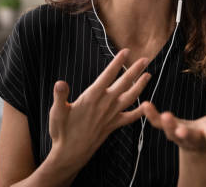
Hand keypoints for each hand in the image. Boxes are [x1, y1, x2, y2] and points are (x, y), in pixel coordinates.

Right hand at [48, 48, 151, 171]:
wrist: (70, 154)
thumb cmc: (62, 131)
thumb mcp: (56, 112)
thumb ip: (60, 96)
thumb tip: (60, 82)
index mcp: (92, 98)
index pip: (107, 76)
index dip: (117, 63)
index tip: (126, 51)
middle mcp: (104, 105)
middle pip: (123, 84)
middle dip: (135, 70)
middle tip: (145, 59)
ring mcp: (110, 116)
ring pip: (130, 98)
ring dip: (140, 86)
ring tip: (149, 76)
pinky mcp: (112, 126)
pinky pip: (129, 117)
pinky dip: (139, 111)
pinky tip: (146, 106)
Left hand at [141, 102, 205, 152]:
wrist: (202, 144)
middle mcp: (195, 139)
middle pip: (191, 138)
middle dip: (187, 135)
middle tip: (182, 131)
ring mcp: (181, 135)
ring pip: (172, 132)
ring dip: (168, 125)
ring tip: (164, 115)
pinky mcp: (170, 129)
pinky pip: (158, 123)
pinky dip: (151, 116)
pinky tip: (145, 104)